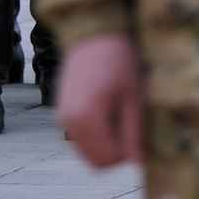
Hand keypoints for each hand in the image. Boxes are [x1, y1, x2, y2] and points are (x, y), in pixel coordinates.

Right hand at [55, 32, 144, 167]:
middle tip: (128, 130)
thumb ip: (134, 133)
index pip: (109, 159)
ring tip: (116, 121)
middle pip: (95, 163)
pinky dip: (93, 138)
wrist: (92, 35)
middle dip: (115, 154)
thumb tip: (138, 163)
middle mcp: (69, 121)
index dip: (128, 154)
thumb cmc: (118, 62)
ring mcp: (62, 117)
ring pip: (86, 154)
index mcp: (87, 117)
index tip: (137, 133)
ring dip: (103, 147)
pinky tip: (104, 115)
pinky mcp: (60, 112)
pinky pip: (78, 140)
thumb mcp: (133, 97)